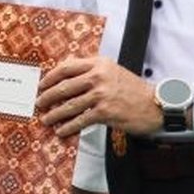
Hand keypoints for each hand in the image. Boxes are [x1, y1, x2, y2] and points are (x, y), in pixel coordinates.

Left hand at [36, 57, 161, 138]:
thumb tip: (67, 73)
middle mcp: (99, 76)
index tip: (41, 85)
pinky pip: (80, 120)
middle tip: (38, 103)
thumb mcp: (112, 71)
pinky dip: (68, 127)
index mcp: (99, 63)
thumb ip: (92, 70)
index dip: (51, 77)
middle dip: (48, 96)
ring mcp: (101, 94)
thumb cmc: (133, 89)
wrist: (155, 104)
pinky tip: (61, 131)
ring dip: (54, 114)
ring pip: (69, 104)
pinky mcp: (105, 111)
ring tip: (46, 119)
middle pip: (64, 86)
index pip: (67, 67)